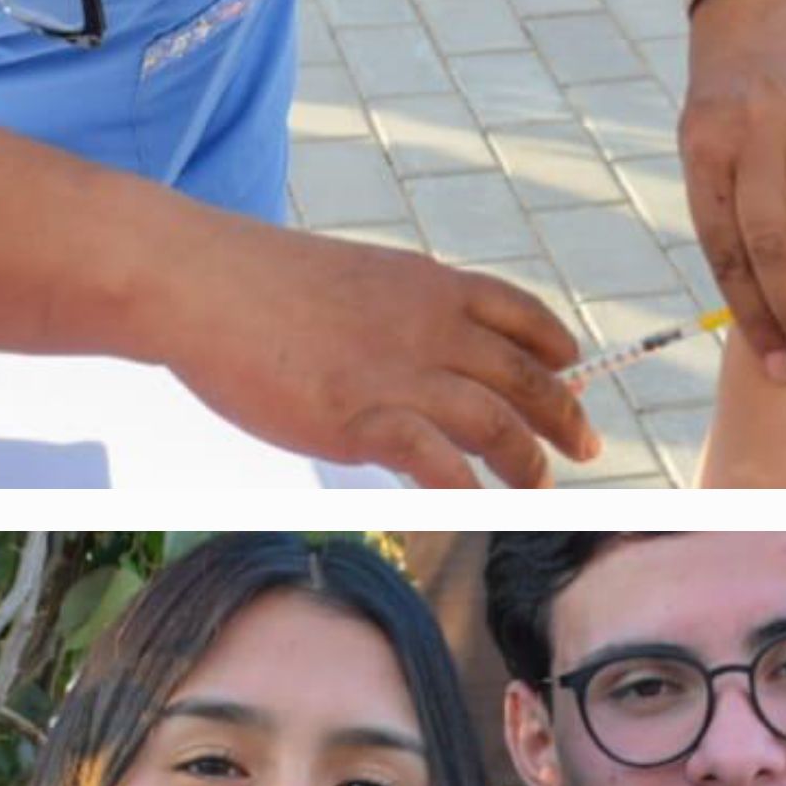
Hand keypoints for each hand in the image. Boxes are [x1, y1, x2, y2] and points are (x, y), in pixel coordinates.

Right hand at [165, 217, 599, 487]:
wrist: (199, 278)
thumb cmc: (257, 283)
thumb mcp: (351, 280)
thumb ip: (394, 313)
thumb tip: (412, 351)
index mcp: (428, 286)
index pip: (519, 314)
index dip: (554, 347)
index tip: (573, 371)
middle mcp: (430, 327)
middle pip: (524, 376)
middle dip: (563, 415)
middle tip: (586, 445)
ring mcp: (398, 373)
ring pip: (496, 422)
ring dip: (527, 460)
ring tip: (541, 486)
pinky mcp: (359, 417)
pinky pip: (434, 460)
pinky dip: (466, 488)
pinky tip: (478, 507)